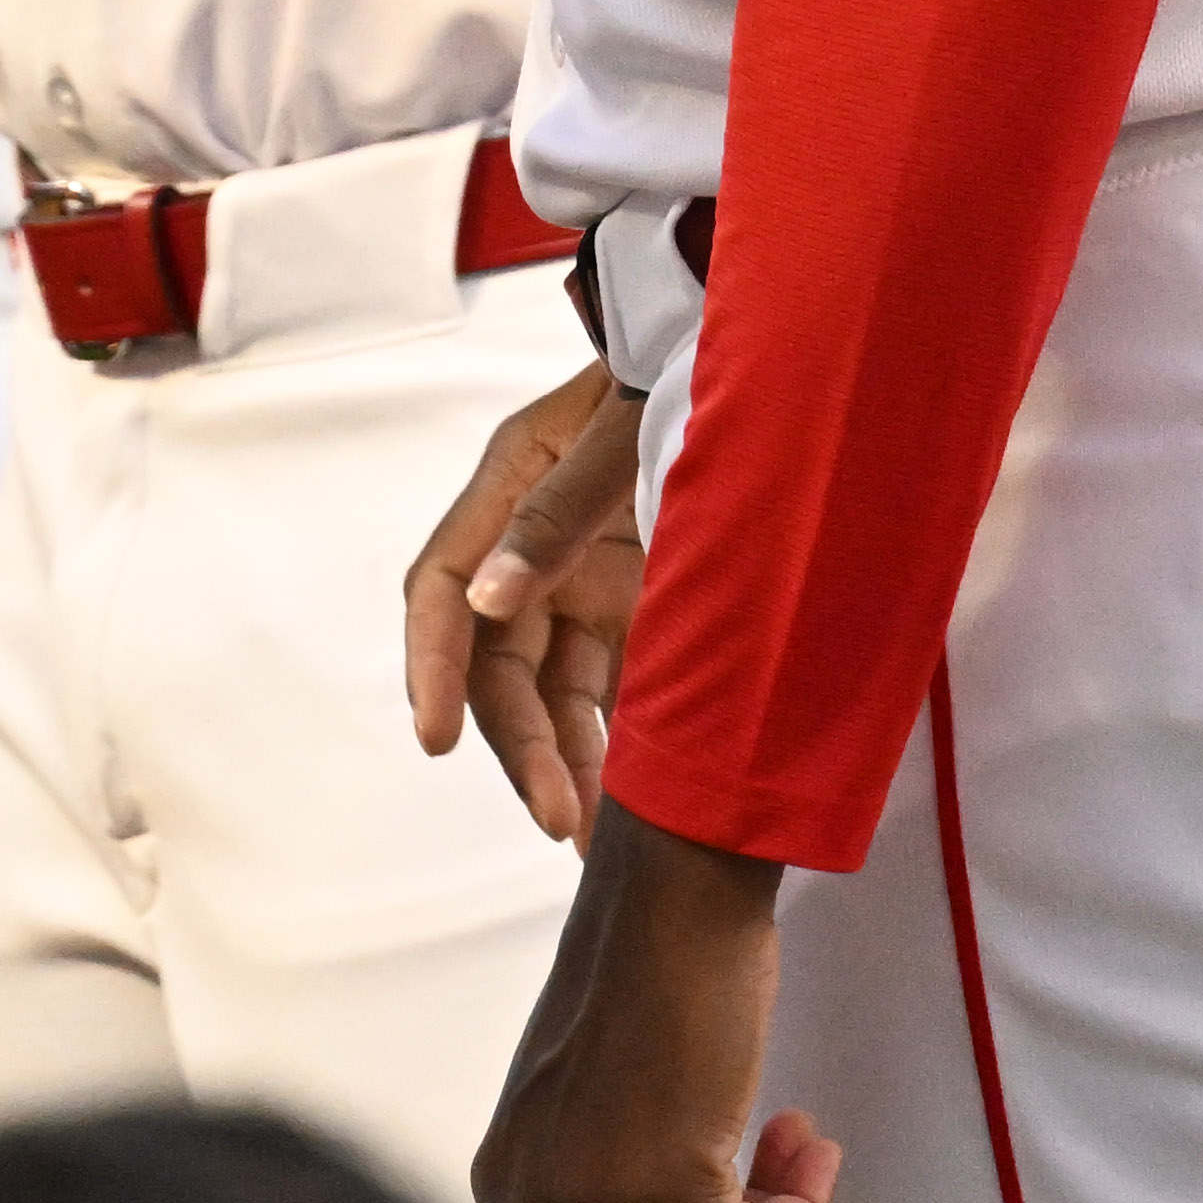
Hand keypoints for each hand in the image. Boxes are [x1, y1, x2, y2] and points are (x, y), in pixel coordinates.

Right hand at [407, 357, 648, 840]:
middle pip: (499, 661)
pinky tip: (633, 806)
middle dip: (522, 743)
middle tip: (558, 816)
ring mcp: (585, 581)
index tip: (436, 737)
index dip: (430, 665)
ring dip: (569, 762)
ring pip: (555, 692)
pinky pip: (614, 693)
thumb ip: (556, 515)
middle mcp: (532, 545)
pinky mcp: (635, 610)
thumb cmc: (684, 372)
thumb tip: (487, 601)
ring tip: (595, 837)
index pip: (439, 589)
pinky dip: (618, 747)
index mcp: (507, 485)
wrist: (772, 366)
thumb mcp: (622, 434)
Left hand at [478, 803, 837, 1202]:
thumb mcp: (603, 1091)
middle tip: (776, 1187)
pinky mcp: (659, 1192)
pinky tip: (804, 1148)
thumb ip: (613, 1160)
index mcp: (508, 1172)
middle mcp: (534, 1198)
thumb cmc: (652, 959)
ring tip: (797, 1158)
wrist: (674, 892)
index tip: (733, 1201)